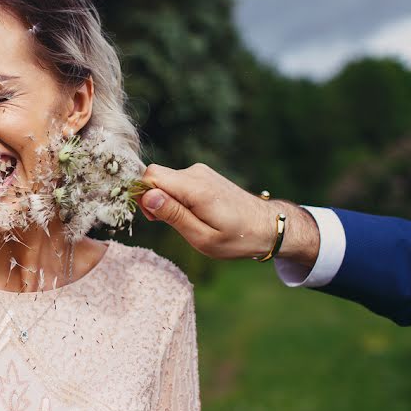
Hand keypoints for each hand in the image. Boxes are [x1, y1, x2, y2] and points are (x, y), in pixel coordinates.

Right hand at [137, 163, 319, 265]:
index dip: (143, 196)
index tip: (154, 219)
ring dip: (165, 200)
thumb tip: (147, 196)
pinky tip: (192, 214)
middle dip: (152, 199)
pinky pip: (176, 181)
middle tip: (167, 224)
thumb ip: (174, 216)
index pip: (150, 176)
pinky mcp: (202, 175)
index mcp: (195, 188)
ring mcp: (200, 172)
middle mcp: (196, 173)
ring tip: (186, 221)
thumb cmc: (237, 238)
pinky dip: (175, 197)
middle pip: (155, 176)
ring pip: (165, 180)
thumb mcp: (203, 237)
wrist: (268, 225)